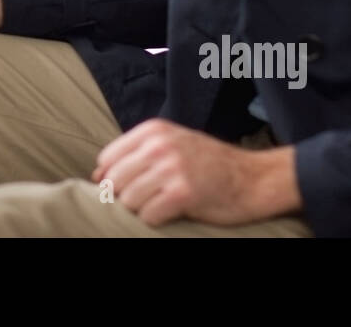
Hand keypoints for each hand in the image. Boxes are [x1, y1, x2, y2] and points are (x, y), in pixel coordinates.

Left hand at [91, 118, 299, 226]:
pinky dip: (156, 220)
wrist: (253, 179)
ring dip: (141, 209)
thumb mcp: (172, 145)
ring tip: (162, 204)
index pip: (107, 158)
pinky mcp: (182, 194)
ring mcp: (171, 169)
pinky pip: (148, 215)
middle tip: (148, 200)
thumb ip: (137, 154)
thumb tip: (97, 177)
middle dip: (125, 197)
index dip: (112, 178)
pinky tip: (172, 212)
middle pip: (114, 181)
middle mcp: (159, 146)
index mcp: (154, 130)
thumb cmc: (210, 165)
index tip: (128, 187)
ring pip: (128, 200)